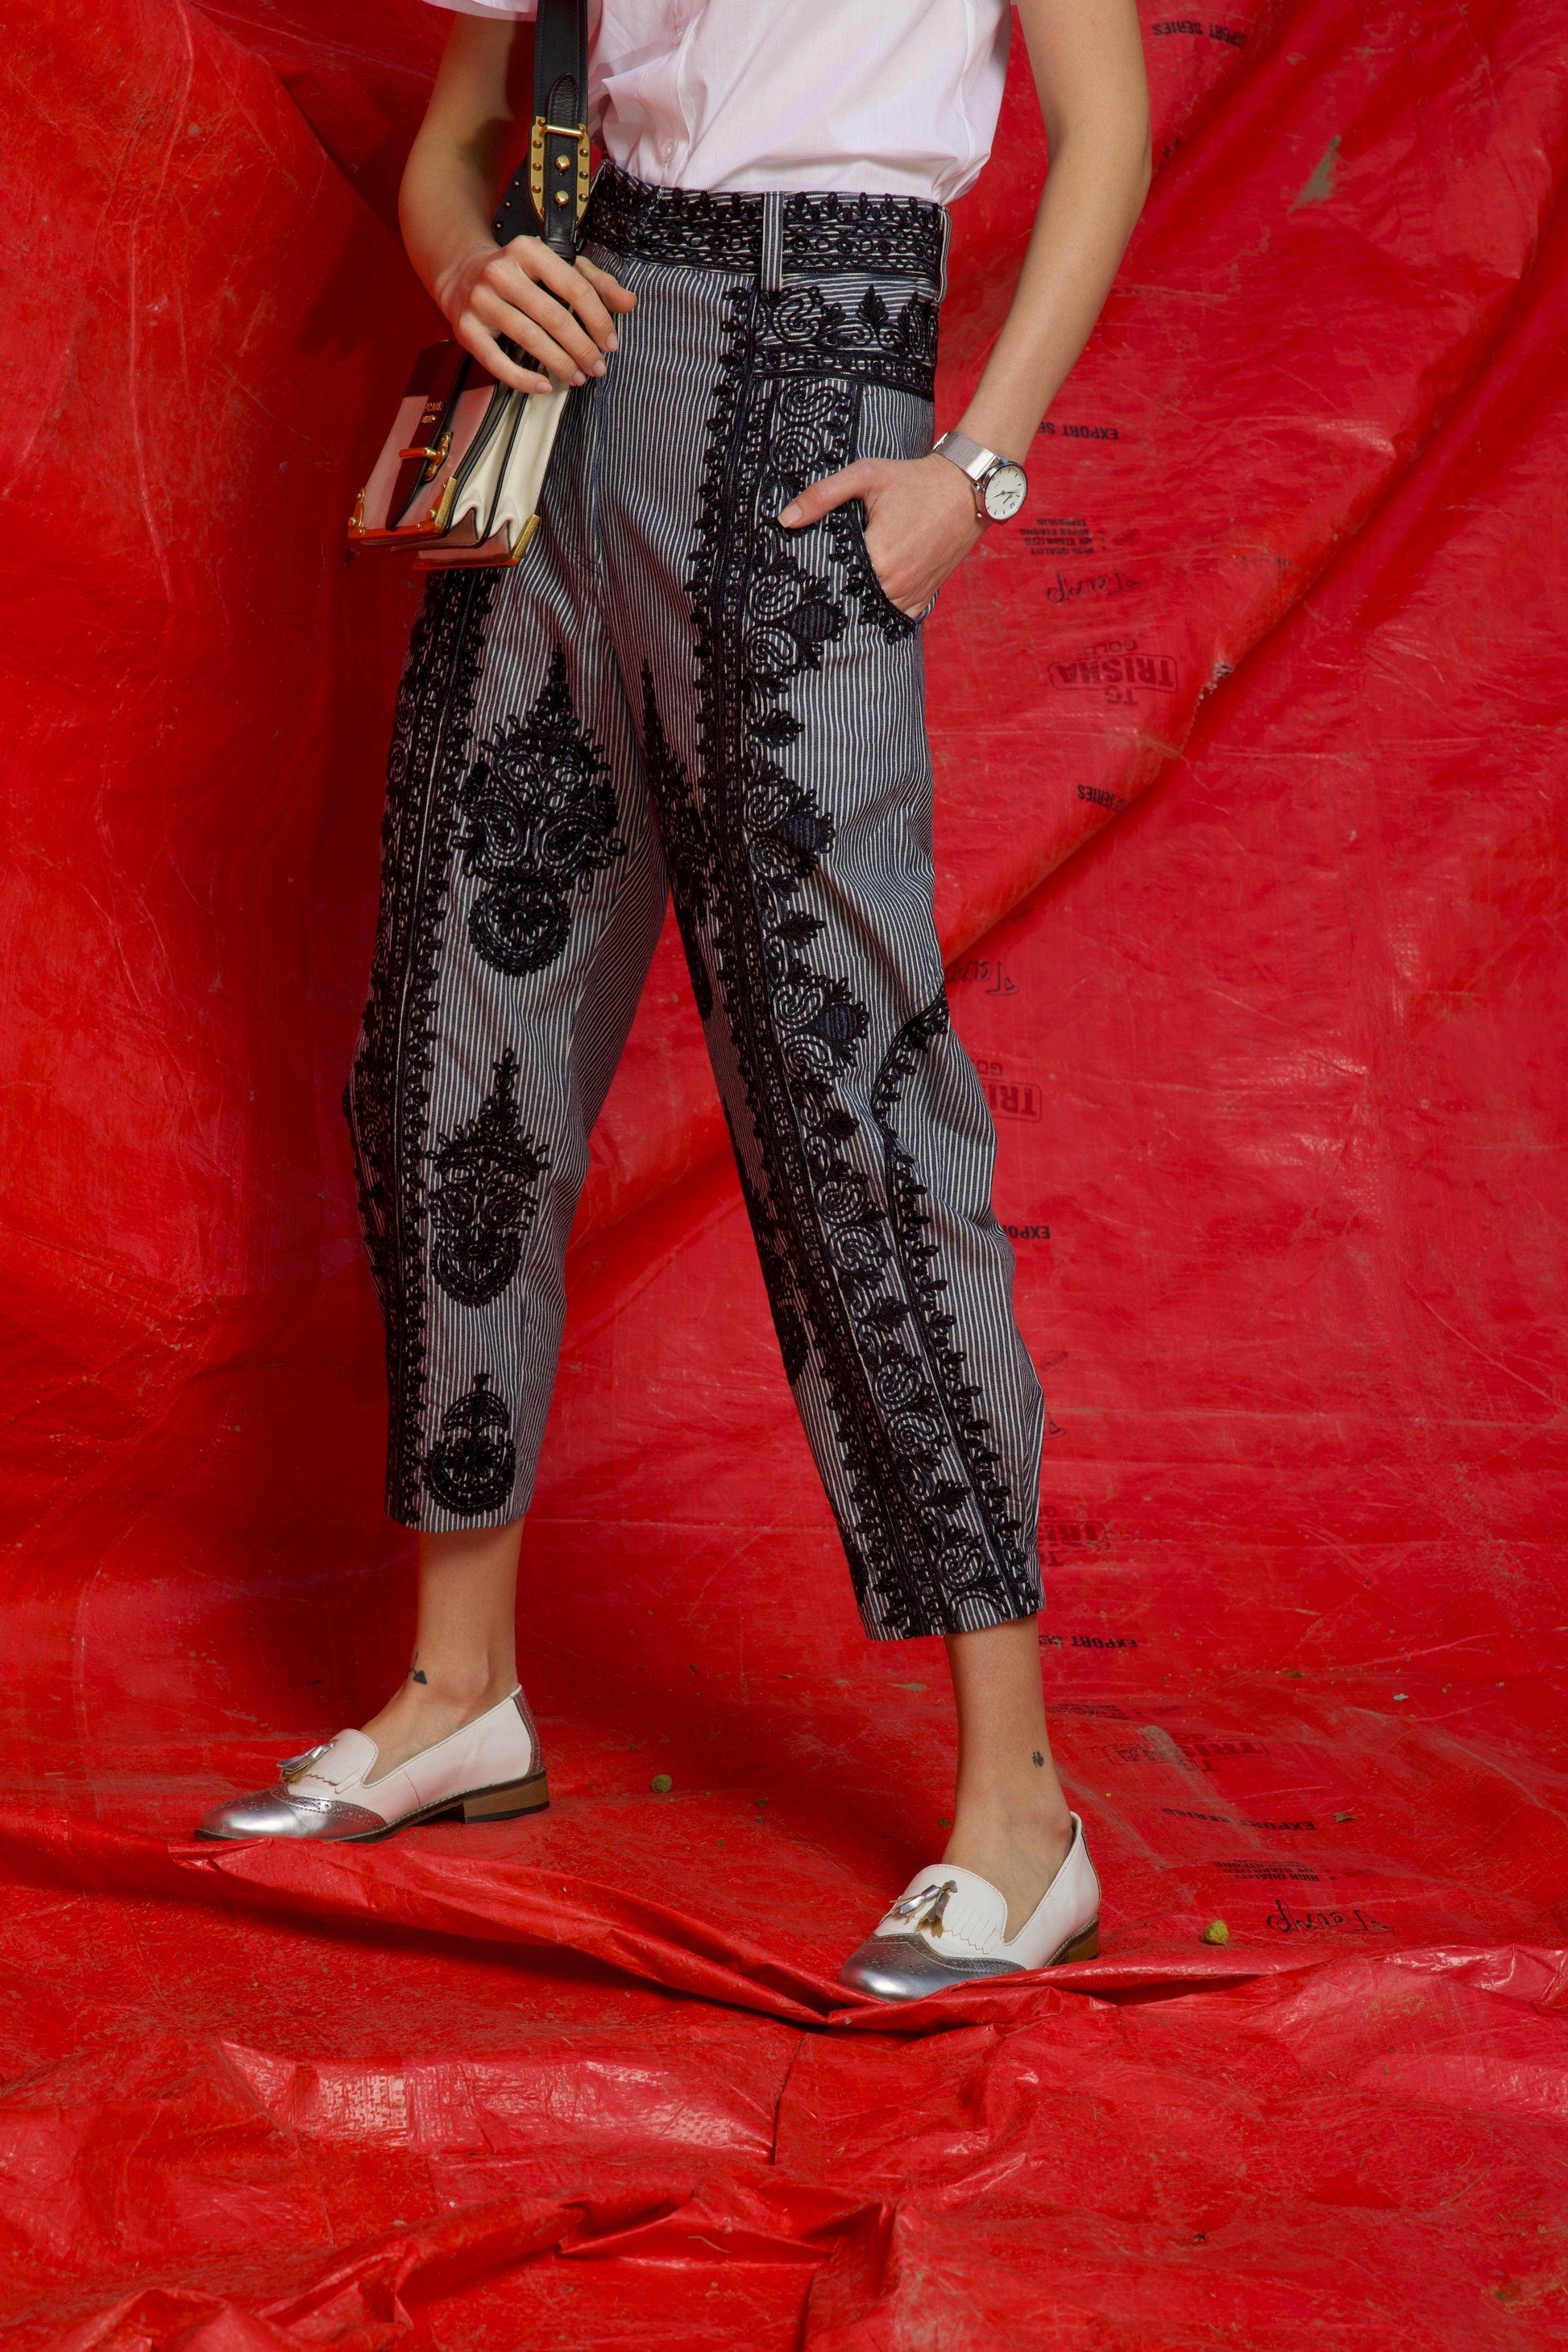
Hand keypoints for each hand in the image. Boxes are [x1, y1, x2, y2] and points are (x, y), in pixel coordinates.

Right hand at [435, 235, 636, 394]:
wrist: (462, 273)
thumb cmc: (521, 274)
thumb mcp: (557, 267)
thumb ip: (595, 283)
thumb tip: (630, 302)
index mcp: (529, 251)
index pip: (574, 287)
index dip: (598, 320)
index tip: (610, 344)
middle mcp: (502, 272)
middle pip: (553, 317)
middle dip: (581, 348)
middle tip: (597, 367)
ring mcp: (481, 300)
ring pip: (529, 339)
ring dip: (559, 364)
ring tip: (576, 377)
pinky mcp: (466, 328)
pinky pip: (498, 362)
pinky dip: (523, 379)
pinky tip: (544, 386)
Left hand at [778, 454, 983, 614]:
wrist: (965, 489)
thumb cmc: (913, 479)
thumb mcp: (865, 476)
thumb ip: (822, 495)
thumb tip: (784, 519)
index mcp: (878, 557)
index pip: (833, 580)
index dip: (816, 577)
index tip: (802, 574)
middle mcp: (896, 583)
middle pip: (850, 599)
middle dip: (833, 592)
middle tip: (813, 586)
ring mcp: (912, 594)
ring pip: (871, 612)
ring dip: (855, 604)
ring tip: (836, 594)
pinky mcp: (924, 597)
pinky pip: (894, 616)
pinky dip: (879, 610)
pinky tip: (864, 599)